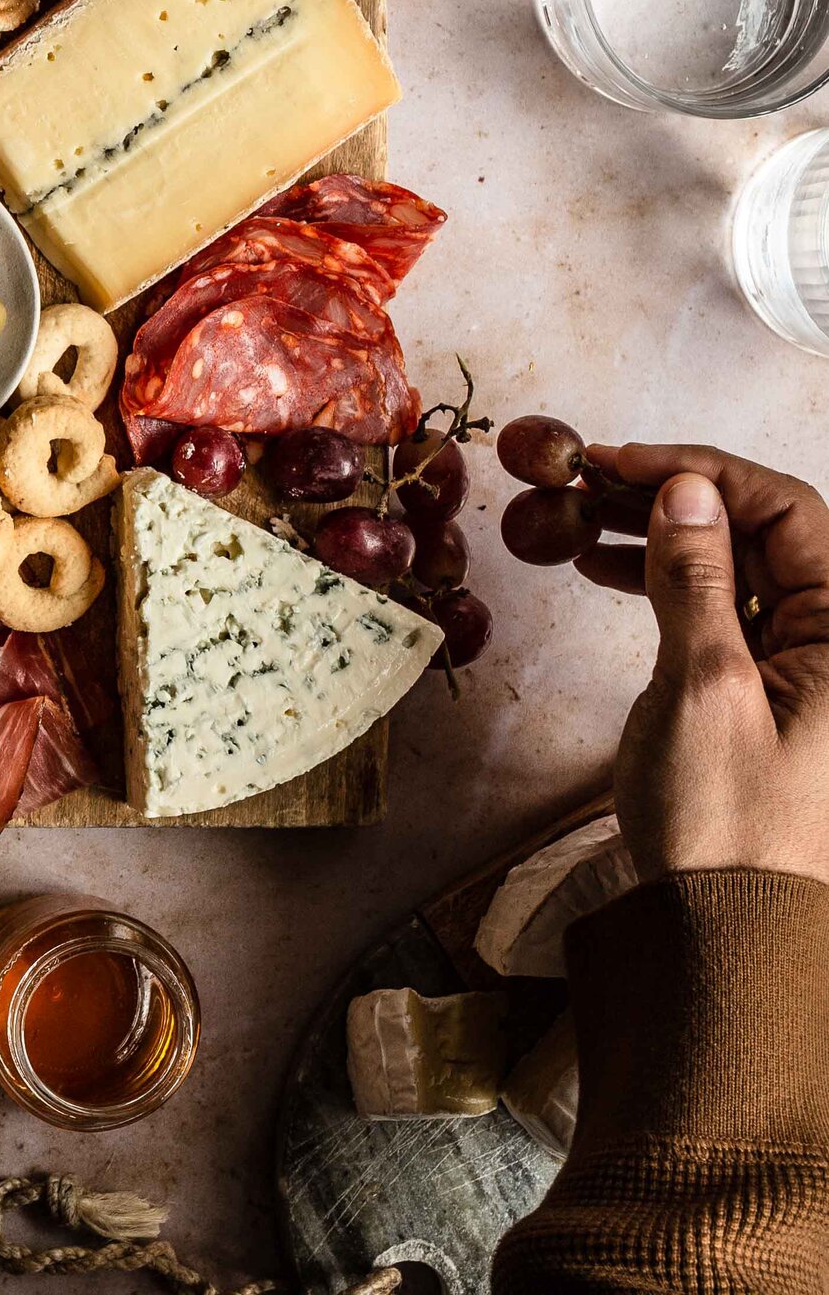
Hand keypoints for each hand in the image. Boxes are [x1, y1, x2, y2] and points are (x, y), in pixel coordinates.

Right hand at [579, 443, 828, 885]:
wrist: (727, 923)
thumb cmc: (725, 816)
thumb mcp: (704, 687)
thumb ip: (695, 581)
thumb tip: (686, 489)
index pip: (792, 512)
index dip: (706, 472)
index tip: (619, 460)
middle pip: (765, 532)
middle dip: (675, 497)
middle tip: (584, 483)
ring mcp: (806, 663)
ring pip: (737, 564)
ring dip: (661, 533)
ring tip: (579, 519)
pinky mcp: (767, 687)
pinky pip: (722, 605)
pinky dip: (664, 578)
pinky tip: (604, 566)